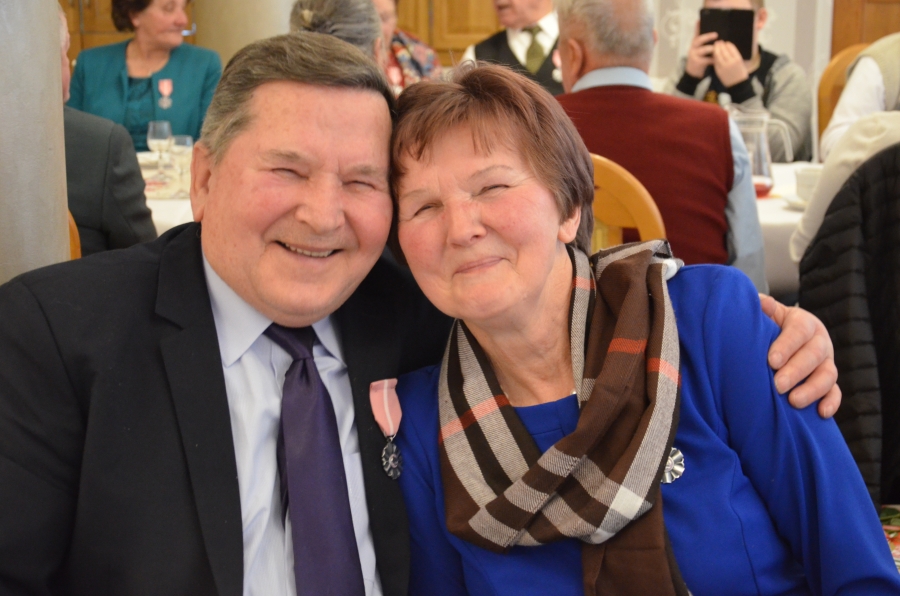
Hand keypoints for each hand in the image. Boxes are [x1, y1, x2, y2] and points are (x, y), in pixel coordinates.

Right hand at [686, 30, 717, 78]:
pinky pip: (706, 59)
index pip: (696, 33)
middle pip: (699, 39)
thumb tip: (713, 32)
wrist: (693, 72)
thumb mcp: (700, 49)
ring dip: (711, 48)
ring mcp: (694, 55)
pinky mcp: (697, 62)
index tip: (700, 20)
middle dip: (707, 36)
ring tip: (717, 48)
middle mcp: (693, 47)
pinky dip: (713, 59)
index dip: (698, 26)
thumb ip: (704, 41)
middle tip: (716, 35)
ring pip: (703, 50)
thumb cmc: (700, 58)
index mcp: (695, 43)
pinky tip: (717, 59)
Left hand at [712, 41, 748, 87]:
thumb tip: (728, 46)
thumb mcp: (741, 62)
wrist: (738, 84)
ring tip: (716, 46)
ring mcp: (724, 67)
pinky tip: (715, 54)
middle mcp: (730, 62)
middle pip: (723, 51)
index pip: (731, 48)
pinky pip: (715, 62)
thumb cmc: (740, 72)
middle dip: (720, 45)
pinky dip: (714, 57)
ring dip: (716, 49)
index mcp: (737, 59)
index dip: (727, 44)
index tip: (726, 42)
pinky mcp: (719, 71)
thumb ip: (735, 55)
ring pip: (718, 56)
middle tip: (719, 41)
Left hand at [759, 294, 840, 418]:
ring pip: (828, 375)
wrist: (779, 338)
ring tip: (794, 401)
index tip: (771, 361)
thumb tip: (763, 303)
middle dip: (796, 371)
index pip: (799, 332)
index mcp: (803, 323)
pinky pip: (835, 392)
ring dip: (812, 389)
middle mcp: (819, 342)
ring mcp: (826, 362)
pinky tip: (821, 413)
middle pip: (813, 355)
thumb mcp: (766, 315)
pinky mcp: (829, 381)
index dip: (786, 346)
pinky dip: (832, 402)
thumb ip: (763, 309)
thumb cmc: (768, 327)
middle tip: (778, 385)